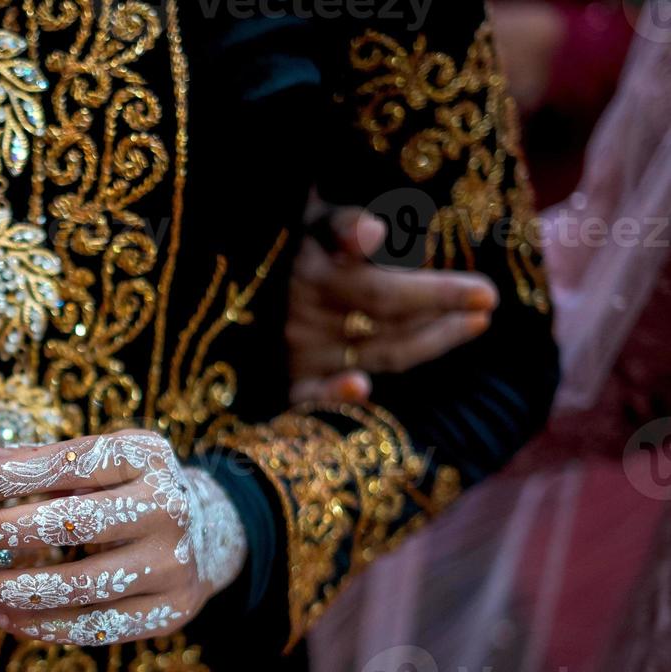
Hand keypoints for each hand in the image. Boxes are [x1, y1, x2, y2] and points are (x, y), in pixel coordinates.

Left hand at [0, 430, 245, 644]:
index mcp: (143, 454)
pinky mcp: (169, 613)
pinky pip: (89, 627)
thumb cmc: (129, 487)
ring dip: (0, 591)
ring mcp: (172, 564)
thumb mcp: (95, 457)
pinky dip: (33, 626)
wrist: (209, 533)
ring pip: (73, 585)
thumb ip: (30, 459)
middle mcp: (166, 506)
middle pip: (64, 525)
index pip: (55, 466)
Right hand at [286, 204, 499, 403]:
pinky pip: (310, 396)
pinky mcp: (289, 377)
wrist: (244, 273)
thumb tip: (376, 233)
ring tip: (471, 324)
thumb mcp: (312, 216)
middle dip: (443, 314)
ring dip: (429, 342)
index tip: (487, 294)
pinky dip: (334, 396)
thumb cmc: (295, 238)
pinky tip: (362, 388)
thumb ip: (342, 223)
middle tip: (487, 303)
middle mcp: (305, 315)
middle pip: (388, 324)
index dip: (437, 295)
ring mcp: (299, 350)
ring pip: (379, 354)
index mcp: (314, 273)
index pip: (385, 292)